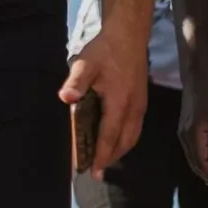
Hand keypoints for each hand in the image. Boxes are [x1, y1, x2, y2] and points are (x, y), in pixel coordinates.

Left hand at [60, 26, 148, 179]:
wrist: (129, 35)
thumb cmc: (105, 50)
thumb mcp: (85, 63)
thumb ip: (76, 82)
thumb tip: (66, 99)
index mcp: (119, 103)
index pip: (109, 136)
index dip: (101, 156)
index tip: (93, 172)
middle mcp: (133, 109)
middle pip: (124, 142)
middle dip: (111, 158)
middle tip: (97, 172)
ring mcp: (140, 106)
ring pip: (132, 137)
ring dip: (119, 151)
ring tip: (105, 160)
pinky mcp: (142, 102)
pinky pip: (135, 129)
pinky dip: (125, 140)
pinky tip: (116, 141)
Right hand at [178, 72, 207, 193]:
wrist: (195, 75)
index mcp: (193, 135)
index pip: (204, 165)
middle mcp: (185, 137)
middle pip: (197, 166)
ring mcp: (183, 133)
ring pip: (194, 161)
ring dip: (207, 173)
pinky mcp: (185, 129)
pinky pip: (193, 153)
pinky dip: (203, 163)